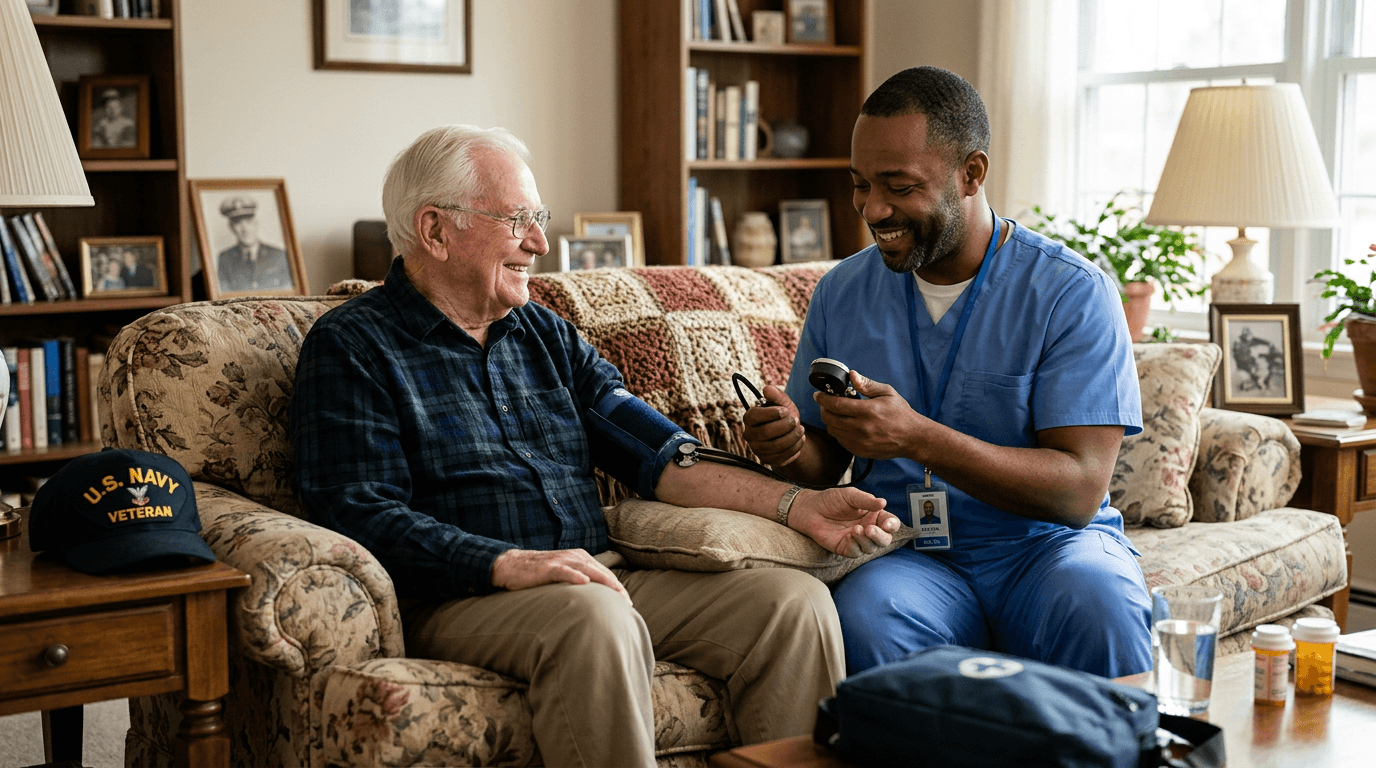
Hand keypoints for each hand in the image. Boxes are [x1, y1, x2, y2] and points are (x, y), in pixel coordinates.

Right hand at [491, 548, 630, 603]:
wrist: (511, 566)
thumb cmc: (539, 574)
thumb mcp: (563, 576)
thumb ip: (578, 583)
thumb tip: (594, 602)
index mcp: (581, 558)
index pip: (604, 573)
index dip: (617, 587)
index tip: (628, 603)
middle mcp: (575, 557)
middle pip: (601, 571)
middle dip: (615, 586)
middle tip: (627, 602)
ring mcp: (561, 561)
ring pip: (587, 569)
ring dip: (603, 581)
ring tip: (616, 593)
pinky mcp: (548, 567)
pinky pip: (564, 570)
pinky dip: (575, 575)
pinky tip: (585, 581)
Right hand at [742, 384, 806, 465]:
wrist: (790, 432)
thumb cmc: (784, 415)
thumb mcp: (783, 403)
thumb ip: (777, 395)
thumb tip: (767, 388)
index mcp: (749, 418)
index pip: (755, 416)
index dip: (772, 413)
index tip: (786, 411)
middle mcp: (749, 435)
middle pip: (766, 432)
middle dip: (786, 426)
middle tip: (797, 421)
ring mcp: (757, 449)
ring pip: (775, 446)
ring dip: (793, 437)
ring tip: (801, 429)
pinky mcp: (767, 460)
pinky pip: (782, 457)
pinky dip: (795, 447)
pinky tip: (801, 439)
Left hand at [788, 486, 898, 557]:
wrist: (810, 509)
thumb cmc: (830, 500)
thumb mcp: (849, 495)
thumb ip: (866, 500)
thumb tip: (883, 502)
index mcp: (874, 515)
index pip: (890, 523)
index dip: (892, 525)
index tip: (887, 524)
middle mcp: (868, 529)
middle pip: (884, 539)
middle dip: (880, 536)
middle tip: (870, 529)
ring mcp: (857, 540)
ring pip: (871, 548)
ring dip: (866, 540)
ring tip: (856, 529)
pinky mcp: (845, 548)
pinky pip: (856, 552)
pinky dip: (855, 545)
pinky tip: (849, 536)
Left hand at [815, 371, 923, 460]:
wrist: (913, 437)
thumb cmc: (901, 414)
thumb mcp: (887, 393)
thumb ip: (867, 384)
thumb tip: (851, 375)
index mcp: (868, 411)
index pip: (835, 404)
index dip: (823, 399)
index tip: (818, 395)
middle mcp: (862, 428)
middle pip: (830, 418)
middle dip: (824, 410)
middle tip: (826, 404)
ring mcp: (860, 442)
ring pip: (833, 431)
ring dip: (831, 421)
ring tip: (837, 414)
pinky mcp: (861, 451)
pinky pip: (841, 441)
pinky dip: (839, 432)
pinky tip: (846, 426)